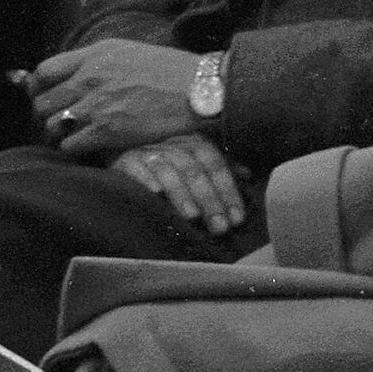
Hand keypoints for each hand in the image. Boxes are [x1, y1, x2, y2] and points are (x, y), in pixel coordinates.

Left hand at [27, 39, 209, 160]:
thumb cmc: (169, 71)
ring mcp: (96, 105)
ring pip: (52, 125)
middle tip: (57, 120)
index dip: (38, 87)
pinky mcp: (106, 131)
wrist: (197, 90)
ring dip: (60, 133)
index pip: (44, 71)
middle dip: (46, 114)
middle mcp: (90, 77)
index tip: (43, 95)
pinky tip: (87, 146)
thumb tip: (76, 74)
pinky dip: (74, 149)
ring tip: (73, 135)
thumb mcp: (128, 52)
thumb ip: (98, 61)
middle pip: (42, 101)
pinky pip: (70, 145)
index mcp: (94, 55)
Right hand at [114, 132, 247, 235]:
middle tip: (219, 226)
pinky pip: (135, 168)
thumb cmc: (168, 176)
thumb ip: (220, 172)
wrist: (127, 171)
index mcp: (191, 145)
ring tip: (192, 216)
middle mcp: (171, 146)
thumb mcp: (195, 172)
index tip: (237, 218)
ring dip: (181, 193)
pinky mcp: (125, 161)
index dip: (228, 190)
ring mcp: (147, 152)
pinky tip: (156, 194)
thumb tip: (248, 175)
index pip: (215, 162)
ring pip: (167, 169)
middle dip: (209, 198)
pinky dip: (146, 179)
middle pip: (194, 168)